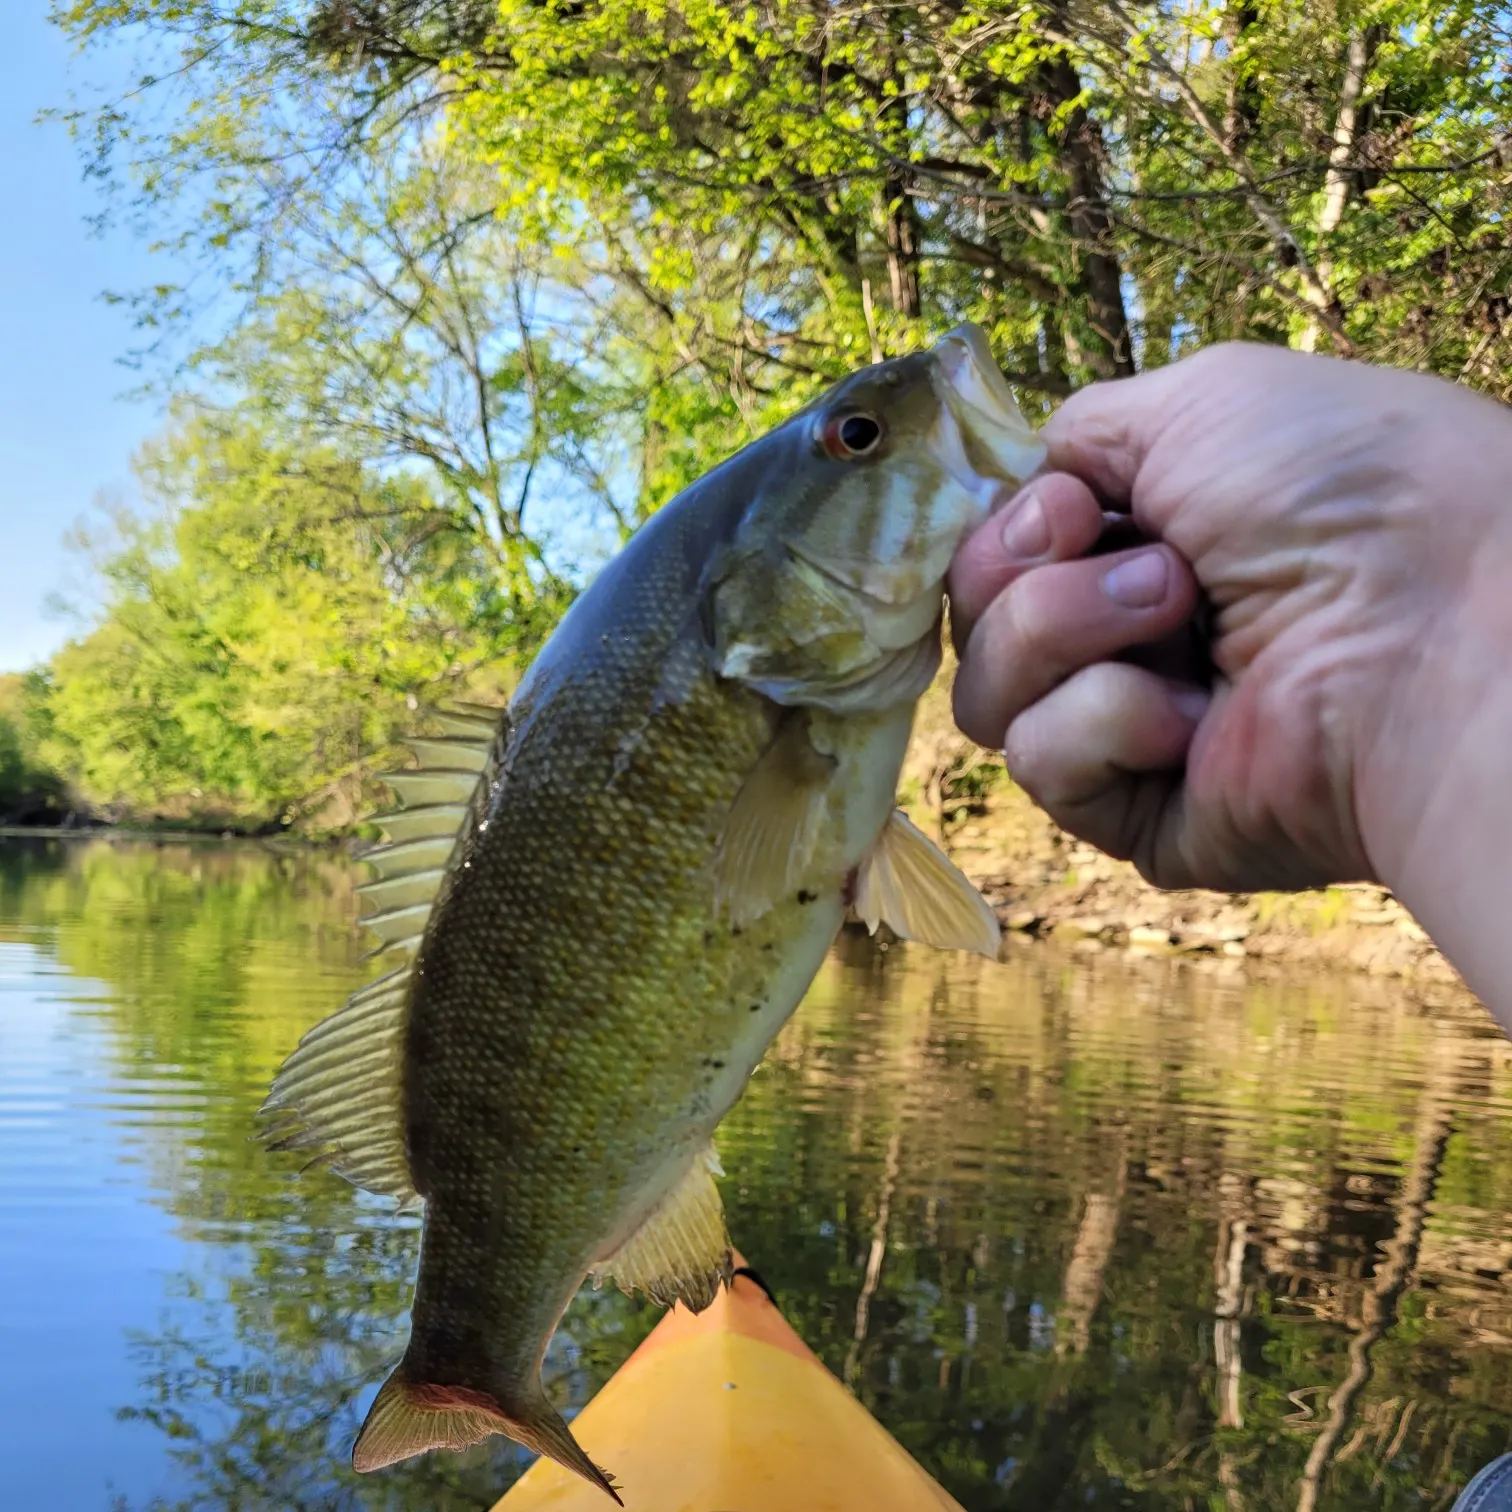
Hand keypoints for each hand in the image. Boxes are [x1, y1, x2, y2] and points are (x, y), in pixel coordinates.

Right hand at [948, 343, 1511, 1010]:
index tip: (1073, 507)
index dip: (1008, 525)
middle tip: (1159, 564)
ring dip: (1062, 633)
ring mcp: (1129, 728)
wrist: (1433, 625)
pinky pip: (1041, 762)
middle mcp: (1128, 636)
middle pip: (976, 617)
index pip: (1000, 549)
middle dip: (1031, 572)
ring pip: (986, 694)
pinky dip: (1105, 722)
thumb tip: (1036, 484)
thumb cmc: (1344, 492)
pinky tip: (1190, 718)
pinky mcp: (1137, 816)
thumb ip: (1084, 432)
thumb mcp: (1201, 401)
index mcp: (1145, 541)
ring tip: (1178, 616)